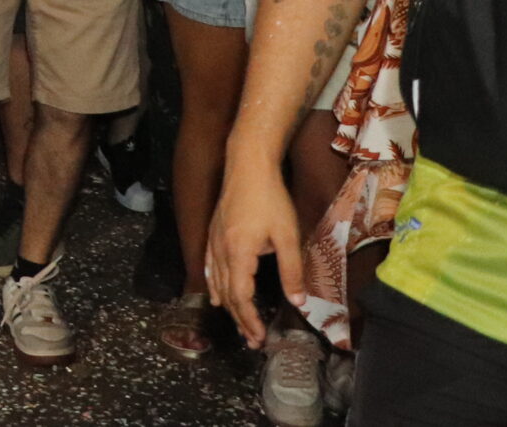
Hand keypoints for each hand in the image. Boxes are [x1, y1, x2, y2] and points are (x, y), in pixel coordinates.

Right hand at [206, 154, 305, 347]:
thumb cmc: (270, 199)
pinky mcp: (213, 232)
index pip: (241, 297)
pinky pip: (210, 267)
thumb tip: (296, 302)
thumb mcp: (287, 236)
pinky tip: (214, 292)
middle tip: (252, 340)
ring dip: (227, 306)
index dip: (249, 320)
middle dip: (239, 319)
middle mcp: (221, 251)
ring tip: (237, 323)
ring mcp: (214, 241)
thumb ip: (291, 270)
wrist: (247, 165)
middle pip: (227, 294)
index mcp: (238, 254)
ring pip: (216, 282)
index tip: (258, 338)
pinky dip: (213, 285)